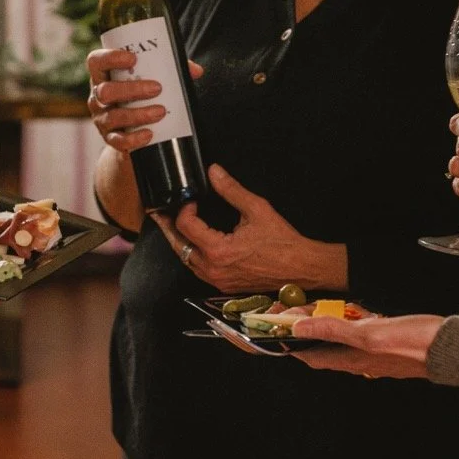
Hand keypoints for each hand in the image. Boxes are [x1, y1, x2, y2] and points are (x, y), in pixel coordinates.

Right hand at [87, 48, 203, 152]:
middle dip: (132, 89)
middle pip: (105, 90)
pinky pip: (117, 140)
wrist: (132, 129)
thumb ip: (170, 70)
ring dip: (138, 114)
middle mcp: (97, 96)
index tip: (133, 58)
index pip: (97, 61)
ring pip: (113, 116)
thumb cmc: (141, 95)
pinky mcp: (109, 137)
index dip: (111, 57)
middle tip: (157, 88)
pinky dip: (134, 138)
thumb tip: (195, 71)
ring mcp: (101, 118)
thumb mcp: (150, 78)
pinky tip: (149, 134)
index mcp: (104, 75)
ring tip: (160, 112)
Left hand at [150, 164, 345, 293]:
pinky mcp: (224, 286)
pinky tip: (193, 244)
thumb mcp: (256, 209)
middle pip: (178, 246)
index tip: (191, 199)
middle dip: (168, 227)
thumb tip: (214, 172)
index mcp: (218, 250)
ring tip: (172, 226)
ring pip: (186, 260)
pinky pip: (199, 270)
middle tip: (158, 213)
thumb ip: (231, 190)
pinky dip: (192, 255)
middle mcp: (213, 269)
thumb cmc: (282, 242)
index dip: (184, 209)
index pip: (186, 226)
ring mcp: (217, 280)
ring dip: (179, 242)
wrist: (301, 268)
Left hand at [292, 314, 445, 378]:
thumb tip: (299, 327)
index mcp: (351, 359)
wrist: (450, 348)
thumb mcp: (369, 333)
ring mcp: (373, 354)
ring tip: (319, 310)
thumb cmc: (413, 342)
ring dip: (329, 326)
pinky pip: (360, 336)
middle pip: (323, 347)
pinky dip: (352, 324)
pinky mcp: (386, 346)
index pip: (310, 356)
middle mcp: (358, 360)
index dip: (290, 344)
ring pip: (341, 341)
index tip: (276, 328)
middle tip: (296, 311)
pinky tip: (357, 313)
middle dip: (307, 330)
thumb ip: (333, 329)